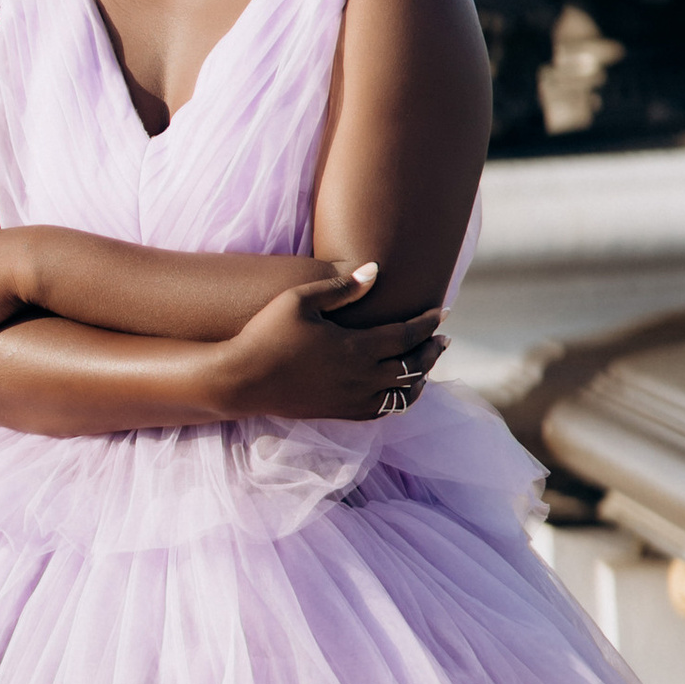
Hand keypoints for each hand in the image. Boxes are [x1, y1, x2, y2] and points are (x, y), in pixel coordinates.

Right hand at [212, 267, 446, 424]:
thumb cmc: (266, 333)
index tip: (441, 311)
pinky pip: (382, 411)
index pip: (406, 335)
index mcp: (356, 347)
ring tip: (426, 366)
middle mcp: (361, 377)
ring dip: (420, 378)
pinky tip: (399, 390)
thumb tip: (375, 271)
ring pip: (402, 394)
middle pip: (412, 366)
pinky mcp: (339, 412)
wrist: (242, 380)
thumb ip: (341, 287)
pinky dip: (400, 400)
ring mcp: (351, 399)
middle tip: (442, 339)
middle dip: (431, 350)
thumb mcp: (300, 299)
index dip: (427, 323)